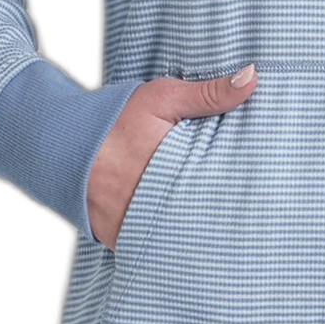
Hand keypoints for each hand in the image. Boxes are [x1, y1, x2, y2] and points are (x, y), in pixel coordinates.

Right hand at [86, 63, 260, 247]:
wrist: (60, 143)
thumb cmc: (114, 119)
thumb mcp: (162, 99)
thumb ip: (209, 93)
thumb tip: (253, 77)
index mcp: (173, 172)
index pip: (220, 191)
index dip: (241, 197)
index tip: (265, 198)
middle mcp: (154, 205)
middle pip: (202, 220)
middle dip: (222, 221)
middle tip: (251, 224)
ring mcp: (135, 226)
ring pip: (178, 238)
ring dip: (195, 234)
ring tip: (225, 240)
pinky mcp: (120, 238)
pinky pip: (151, 245)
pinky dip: (167, 242)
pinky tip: (188, 244)